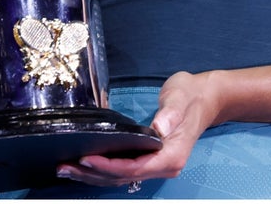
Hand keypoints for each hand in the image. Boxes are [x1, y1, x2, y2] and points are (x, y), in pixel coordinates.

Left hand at [56, 71, 220, 187]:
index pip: (135, 168)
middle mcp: (165, 165)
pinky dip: (104, 169)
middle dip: (93, 173)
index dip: (109, 166)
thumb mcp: (180, 97)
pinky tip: (86, 165)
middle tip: (65, 166)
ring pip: (122, 176)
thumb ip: (170, 113)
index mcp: (172, 154)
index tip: (86, 158)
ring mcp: (158, 164)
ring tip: (67, 168)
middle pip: (124, 177)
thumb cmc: (191, 94)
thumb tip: (160, 129)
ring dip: (94, 174)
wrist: (205, 96)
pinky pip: (125, 170)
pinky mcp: (151, 159)